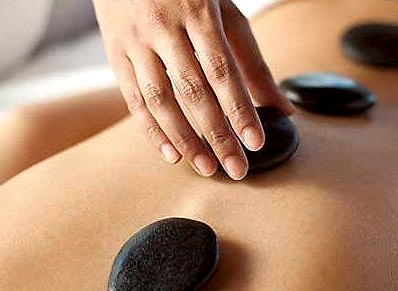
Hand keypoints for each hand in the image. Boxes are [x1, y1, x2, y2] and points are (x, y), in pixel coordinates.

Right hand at [93, 0, 293, 179]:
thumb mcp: (224, 14)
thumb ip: (251, 61)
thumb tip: (281, 107)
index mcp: (198, 11)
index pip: (223, 70)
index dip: (240, 110)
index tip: (255, 142)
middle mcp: (164, 26)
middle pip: (194, 91)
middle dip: (217, 134)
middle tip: (236, 168)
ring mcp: (136, 41)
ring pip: (160, 100)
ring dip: (185, 139)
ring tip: (208, 167)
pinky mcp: (115, 53)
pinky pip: (133, 99)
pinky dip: (152, 131)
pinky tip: (172, 155)